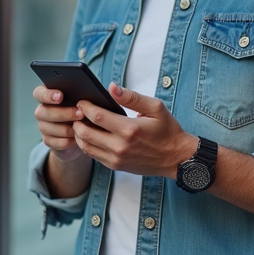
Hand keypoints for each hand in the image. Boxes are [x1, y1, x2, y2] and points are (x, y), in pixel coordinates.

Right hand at [32, 85, 88, 164]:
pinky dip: (70, 140)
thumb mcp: (80, 102)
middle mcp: (41, 111)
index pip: (38, 93)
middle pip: (45, 112)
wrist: (80, 133)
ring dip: (68, 129)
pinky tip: (79, 138)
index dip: (47, 95)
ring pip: (51, 128)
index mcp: (46, 97)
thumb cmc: (80, 111)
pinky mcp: (48, 141)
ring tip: (82, 127)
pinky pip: (57, 142)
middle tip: (80, 114)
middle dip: (64, 113)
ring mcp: (43, 127)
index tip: (60, 96)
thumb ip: (78, 96)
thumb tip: (84, 98)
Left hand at [72, 83, 197, 178]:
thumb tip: (112, 88)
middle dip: (77, 120)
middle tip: (77, 111)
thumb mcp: (155, 108)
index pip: (97, 117)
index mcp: (129, 130)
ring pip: (85, 146)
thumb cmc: (168, 130)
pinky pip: (93, 155)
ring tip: (80, 122)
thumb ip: (132, 97)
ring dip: (79, 133)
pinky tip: (90, 135)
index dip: (85, 107)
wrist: (176, 158)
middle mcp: (120, 147)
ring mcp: (116, 159)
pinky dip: (87, 144)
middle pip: (85, 133)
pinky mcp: (116, 166)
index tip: (81, 101)